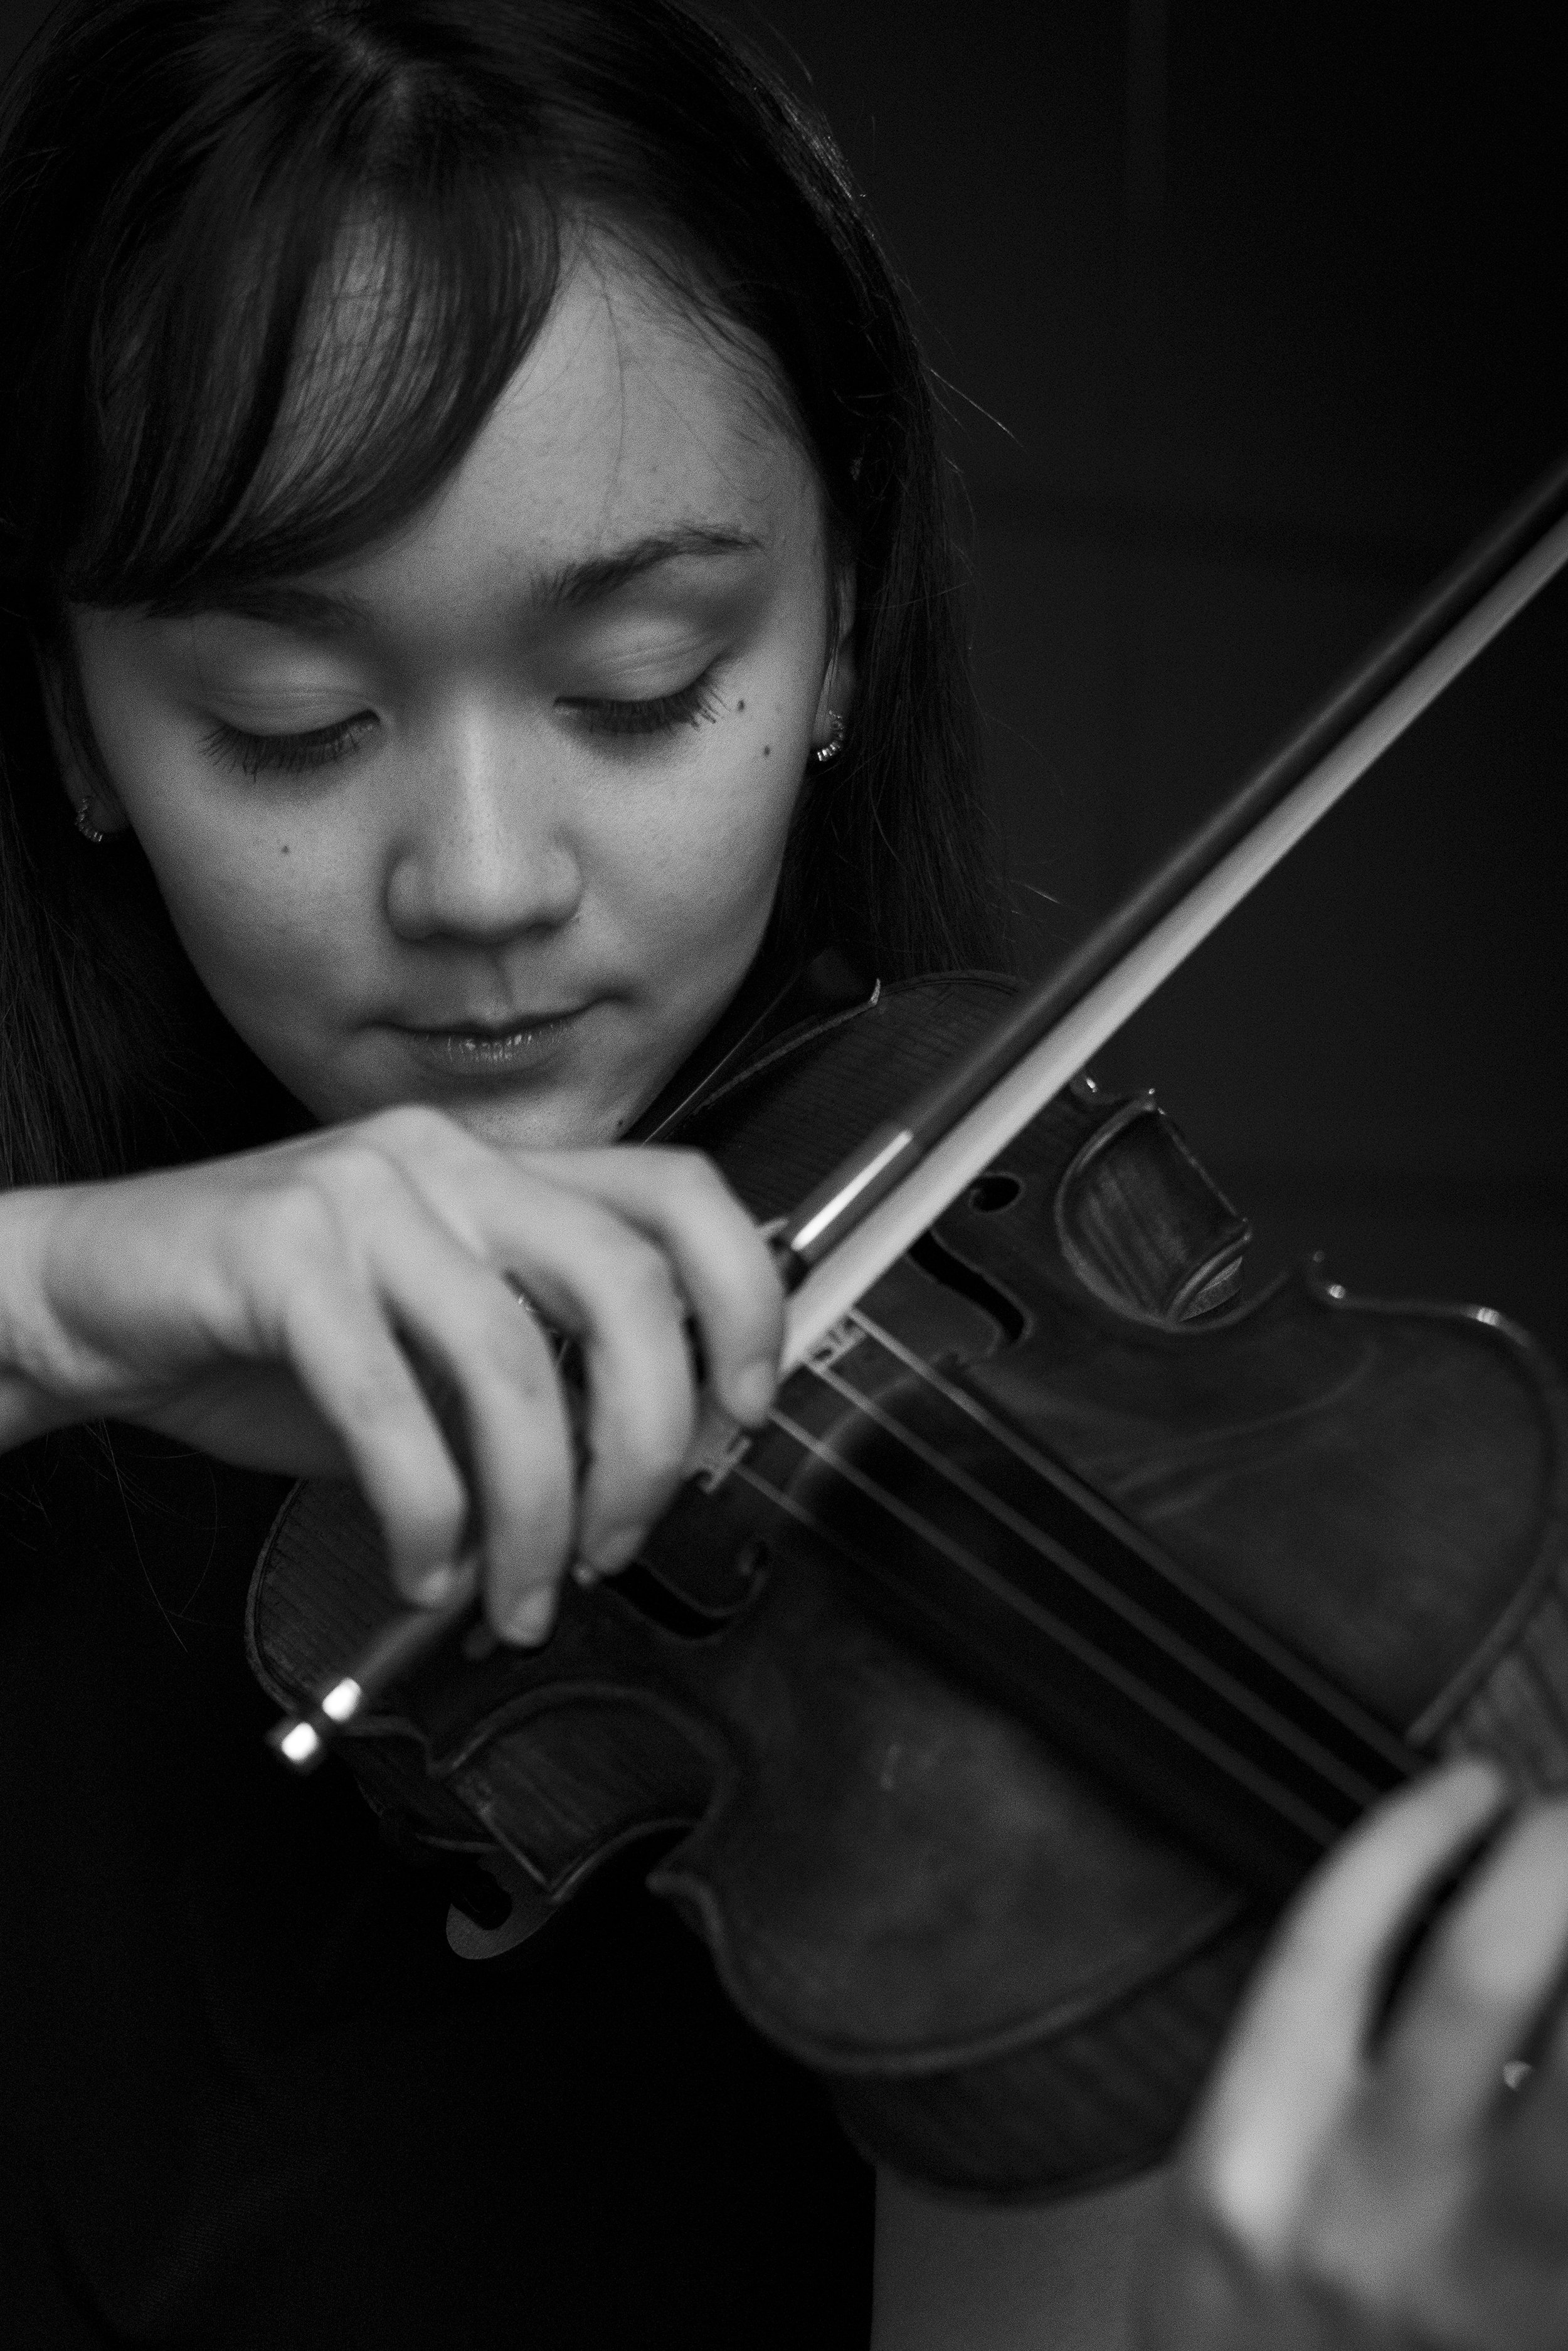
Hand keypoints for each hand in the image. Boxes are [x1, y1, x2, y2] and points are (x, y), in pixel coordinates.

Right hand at [0, 1107, 782, 1642]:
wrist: (87, 1297)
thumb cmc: (270, 1334)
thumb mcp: (433, 1349)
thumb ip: (537, 1384)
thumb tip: (637, 1485)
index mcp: (503, 1171)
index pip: (682, 1192)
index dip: (748, 1299)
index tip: (745, 1411)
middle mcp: (448, 1162)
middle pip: (626, 1285)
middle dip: (651, 1442)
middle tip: (622, 1540)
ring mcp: (363, 1195)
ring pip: (514, 1365)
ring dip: (537, 1515)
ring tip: (518, 1595)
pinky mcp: (278, 1253)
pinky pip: (391, 1407)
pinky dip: (426, 1517)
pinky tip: (421, 1569)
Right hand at [1134, 1756, 1567, 2347]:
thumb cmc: (1266, 2331)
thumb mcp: (1244, 2190)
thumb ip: (1321, 2066)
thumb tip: (1476, 1922)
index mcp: (1256, 2160)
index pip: (1337, 1936)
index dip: (1416, 1835)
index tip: (1477, 1785)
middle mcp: (1366, 2216)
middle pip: (1481, 1972)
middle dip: (1550, 1864)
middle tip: (1565, 1821)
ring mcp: (1486, 2290)